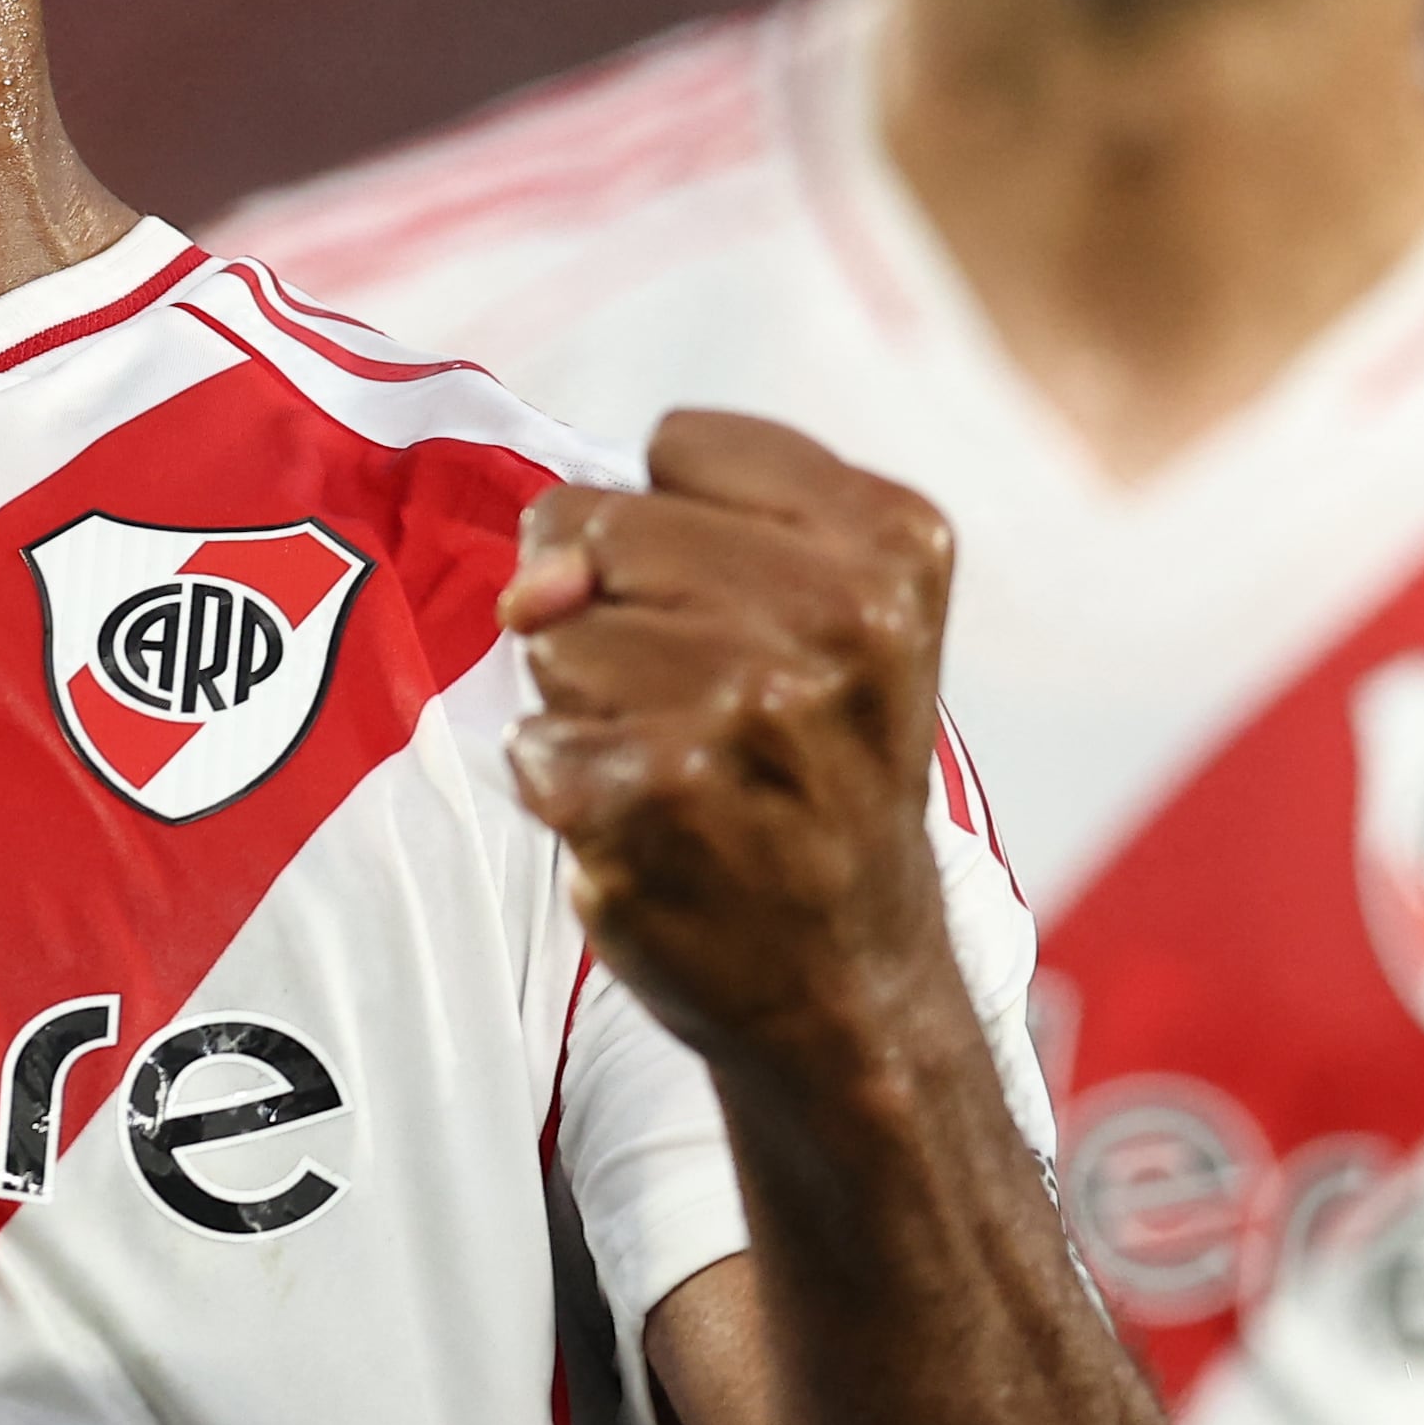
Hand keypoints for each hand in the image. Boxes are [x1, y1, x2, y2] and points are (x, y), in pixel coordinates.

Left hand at [501, 410, 962, 1080]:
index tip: (741, 607)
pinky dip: (564, 784)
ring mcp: (745, 715)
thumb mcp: (829, 614)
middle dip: (614, 605)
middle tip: (705, 701)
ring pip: (556, 634)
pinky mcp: (655, 805)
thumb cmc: (821, 772)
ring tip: (683, 766)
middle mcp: (838, 620)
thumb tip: (534, 586)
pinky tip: (647, 825)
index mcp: (892, 545)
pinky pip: (531, 739)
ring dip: (588, 702)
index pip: (680, 443)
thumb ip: (672, 530)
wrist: (856, 982)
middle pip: (602, 524)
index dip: (677, 525)